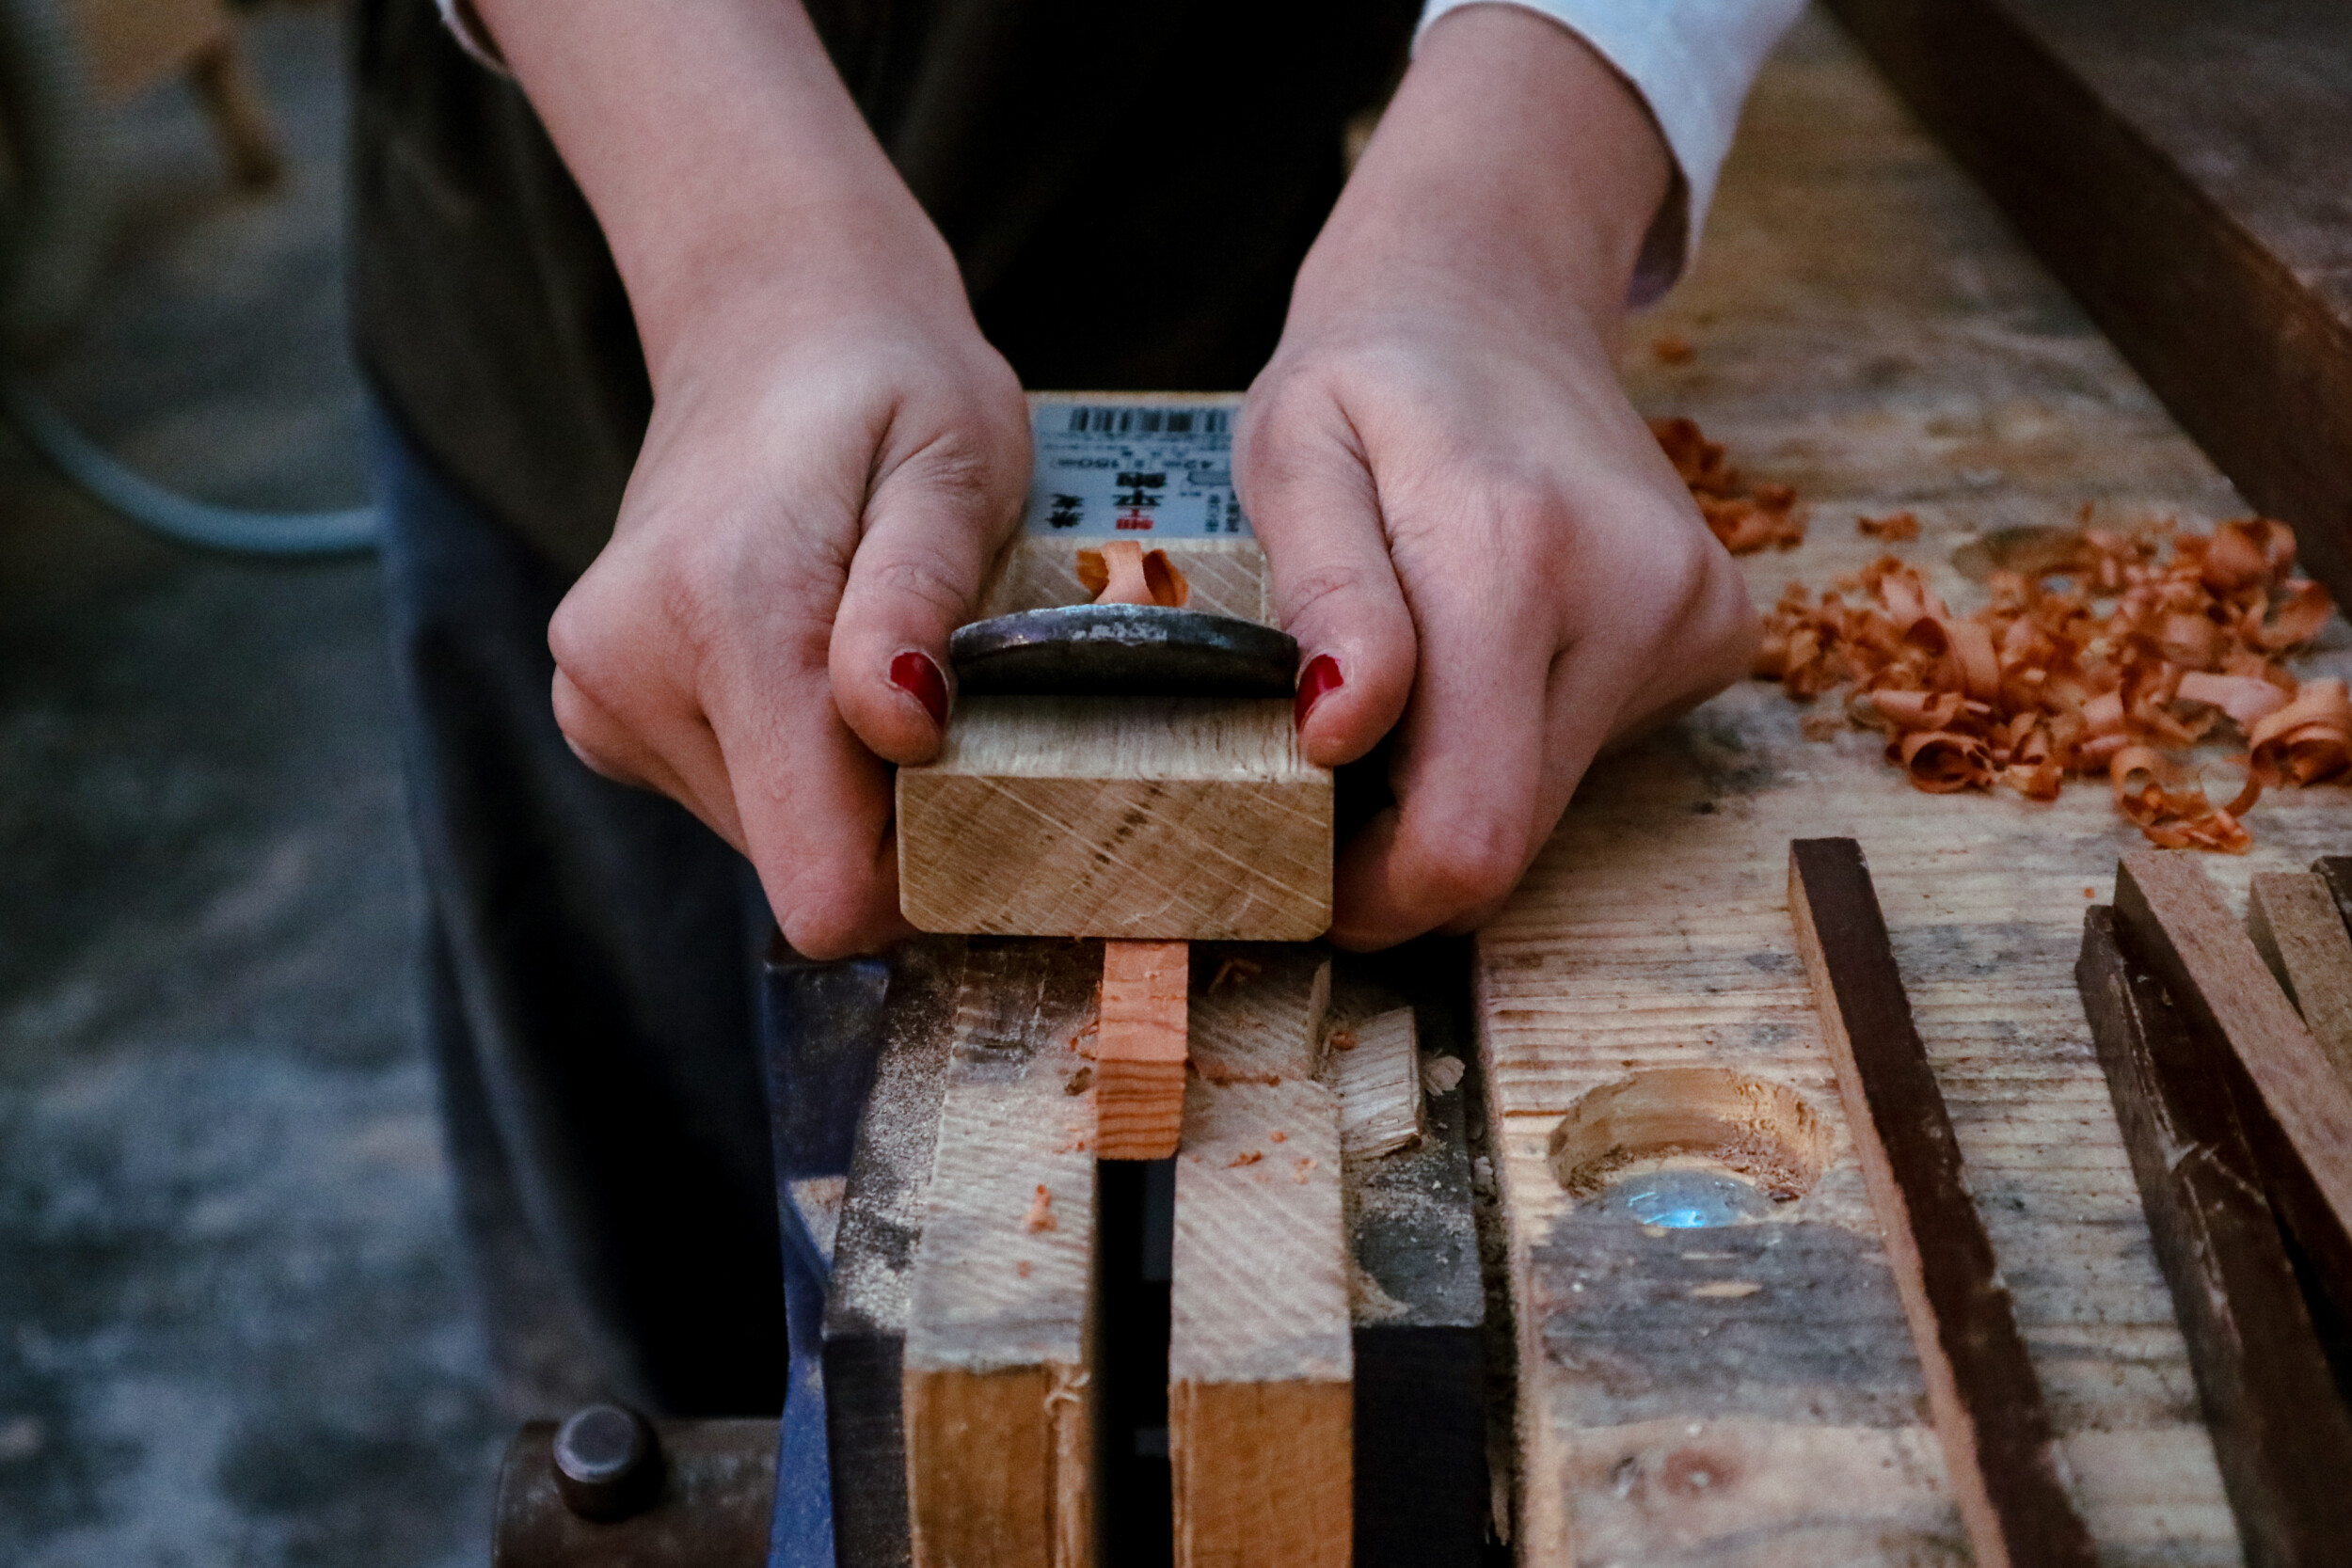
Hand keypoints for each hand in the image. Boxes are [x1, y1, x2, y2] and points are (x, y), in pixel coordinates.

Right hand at [479, 0, 1030, 956]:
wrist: (769, 318)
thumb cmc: (890, 383)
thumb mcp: (954, 460)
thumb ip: (920, 596)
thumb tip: (898, 728)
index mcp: (725, 611)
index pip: (818, 877)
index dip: (921, 881)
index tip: (985, 807)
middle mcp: (629, 666)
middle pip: (802, 863)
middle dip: (892, 809)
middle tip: (937, 685)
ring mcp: (597, 694)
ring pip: (769, 839)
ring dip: (844, 779)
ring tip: (873, 650)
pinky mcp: (597, 709)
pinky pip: (734, 800)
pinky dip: (796, 760)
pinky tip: (812, 657)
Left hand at [1239, 5, 1758, 949]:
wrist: (1497, 290)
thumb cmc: (1372, 374)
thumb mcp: (1294, 450)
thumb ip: (1322, 592)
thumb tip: (1340, 732)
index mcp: (1513, 554)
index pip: (1468, 831)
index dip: (1380, 897)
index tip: (1310, 876)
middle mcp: (1635, 595)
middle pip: (1512, 834)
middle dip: (1406, 843)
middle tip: (1332, 776)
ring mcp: (1695, 617)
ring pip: (1552, 803)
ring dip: (1460, 780)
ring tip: (1409, 676)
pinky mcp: (1717, 633)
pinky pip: (1595, 751)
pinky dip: (1520, 735)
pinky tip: (1490, 645)